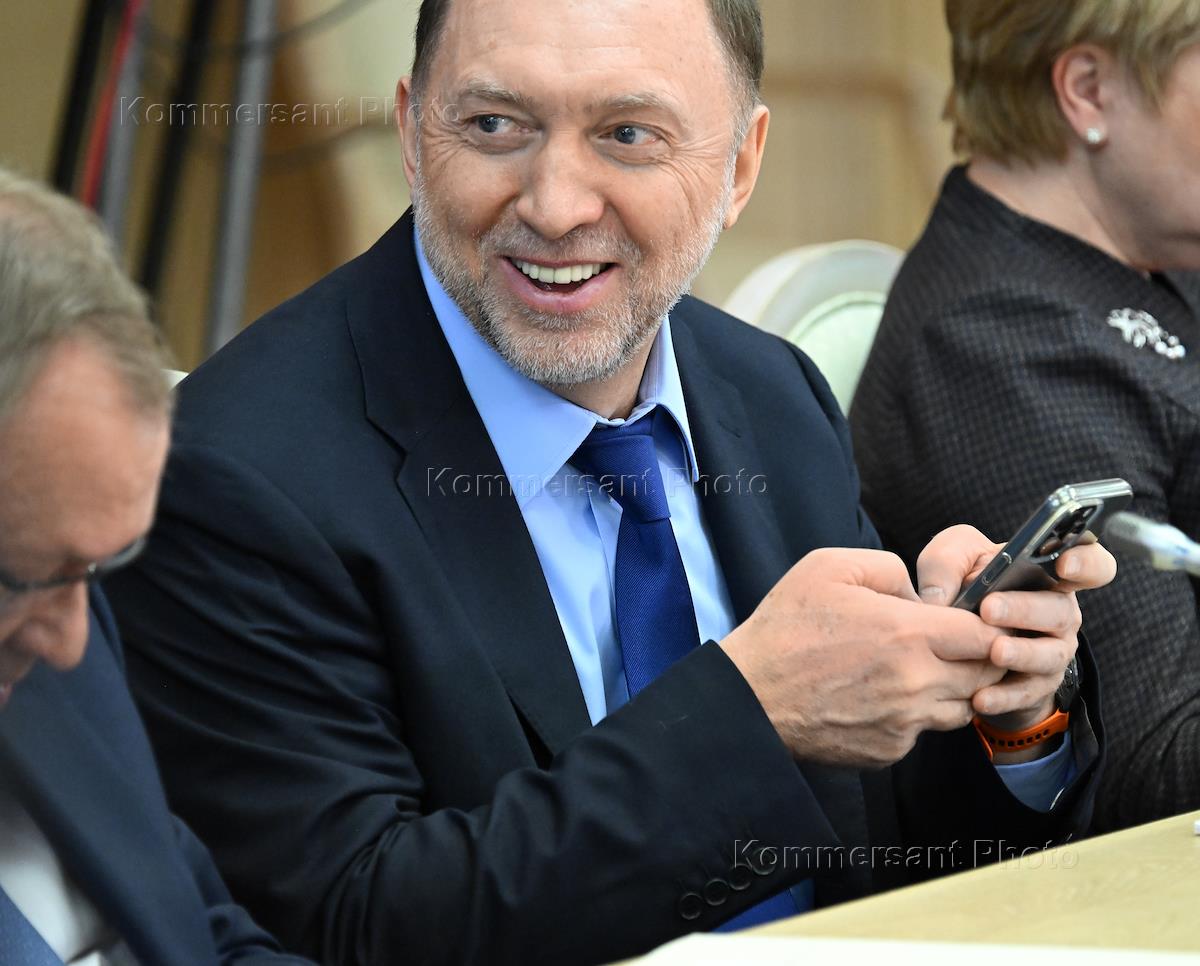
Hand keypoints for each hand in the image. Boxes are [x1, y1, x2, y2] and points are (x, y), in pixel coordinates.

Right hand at [720, 547, 1005, 767]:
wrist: (749, 694)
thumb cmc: (785, 628)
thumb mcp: (830, 567)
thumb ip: (890, 568)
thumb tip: (922, 594)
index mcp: (907, 634)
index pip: (988, 634)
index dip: (991, 624)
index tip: (980, 618)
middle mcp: (917, 684)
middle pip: (986, 675)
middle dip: (979, 656)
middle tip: (954, 641)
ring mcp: (905, 723)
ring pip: (962, 707)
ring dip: (953, 687)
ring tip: (917, 667)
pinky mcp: (890, 751)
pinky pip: (924, 730)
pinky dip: (916, 713)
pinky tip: (882, 694)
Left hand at [915, 525, 1114, 733]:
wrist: (959, 647)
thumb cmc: (965, 588)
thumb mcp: (951, 562)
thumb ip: (944, 564)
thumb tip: (938, 598)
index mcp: (1048, 574)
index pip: (1091, 565)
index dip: (1086, 563)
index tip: (1064, 564)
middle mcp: (1059, 611)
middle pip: (1060, 610)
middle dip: (1025, 609)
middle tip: (988, 609)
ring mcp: (1054, 650)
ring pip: (1051, 654)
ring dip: (1022, 653)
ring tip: (994, 652)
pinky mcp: (1039, 684)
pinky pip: (1028, 692)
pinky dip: (1005, 696)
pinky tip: (981, 697)